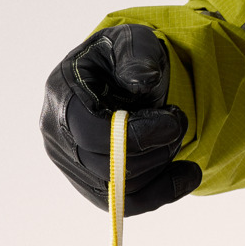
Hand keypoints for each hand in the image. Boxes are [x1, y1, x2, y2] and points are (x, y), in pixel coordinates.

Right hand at [40, 24, 198, 211]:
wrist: (125, 78)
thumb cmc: (127, 58)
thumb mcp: (134, 41)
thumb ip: (137, 55)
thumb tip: (142, 81)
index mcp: (60, 94)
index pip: (90, 133)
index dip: (138, 135)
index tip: (174, 119)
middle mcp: (56, 134)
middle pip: (106, 167)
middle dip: (155, 150)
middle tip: (179, 125)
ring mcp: (70, 164)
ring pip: (121, 190)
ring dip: (161, 166)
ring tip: (176, 136)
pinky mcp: (91, 185)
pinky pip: (128, 204)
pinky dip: (164, 191)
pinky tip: (187, 174)